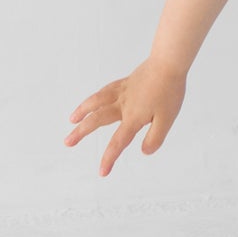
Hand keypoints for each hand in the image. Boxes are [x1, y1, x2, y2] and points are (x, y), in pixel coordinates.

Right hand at [65, 57, 186, 176]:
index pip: (118, 142)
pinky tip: (92, 101)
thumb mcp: (167, 119)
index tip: (102, 172)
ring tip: (71, 120)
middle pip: (97, 120)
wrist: (168, 63)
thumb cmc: (170, 91)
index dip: (109, 158)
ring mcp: (122, 92)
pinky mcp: (125, 83)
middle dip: (81, 132)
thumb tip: (144, 152)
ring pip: (96, 102)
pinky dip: (94, 98)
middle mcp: (123, 105)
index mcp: (133, 117)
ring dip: (82, 111)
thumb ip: (155, 138)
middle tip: (67, 142)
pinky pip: (104, 91)